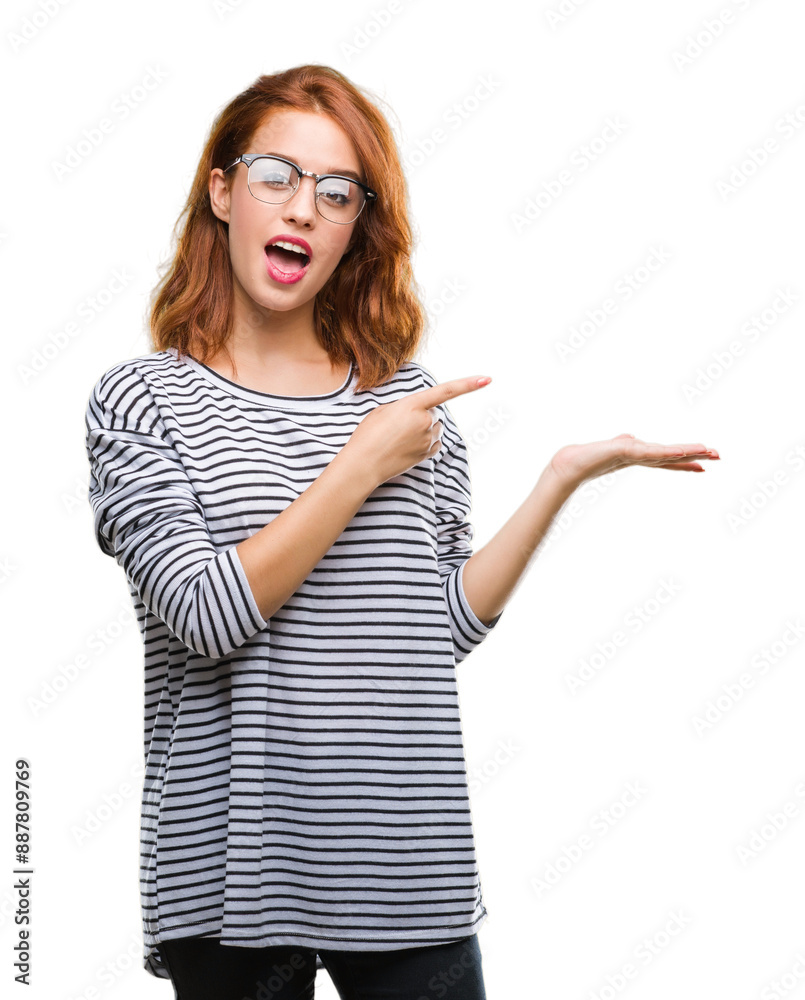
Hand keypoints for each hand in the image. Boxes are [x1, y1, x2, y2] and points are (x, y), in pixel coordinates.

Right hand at [344, 375, 491, 486]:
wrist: (363, 464)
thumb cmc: (368, 435)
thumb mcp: (383, 411)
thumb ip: (405, 407)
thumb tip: (419, 413)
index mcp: (413, 405)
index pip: (446, 391)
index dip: (468, 384)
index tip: (487, 379)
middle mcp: (425, 422)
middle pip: (433, 412)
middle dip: (421, 415)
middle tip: (397, 426)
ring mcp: (428, 439)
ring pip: (434, 428)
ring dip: (423, 429)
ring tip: (399, 437)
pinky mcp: (428, 454)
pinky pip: (434, 442)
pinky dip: (425, 442)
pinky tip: (406, 447)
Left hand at [549, 433, 720, 488]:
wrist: (569, 465)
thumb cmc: (586, 457)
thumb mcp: (611, 447)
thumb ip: (624, 443)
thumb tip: (631, 438)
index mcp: (638, 457)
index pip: (667, 458)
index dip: (686, 461)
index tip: (705, 464)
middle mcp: (639, 457)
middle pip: (673, 456)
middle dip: (696, 456)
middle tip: (719, 456)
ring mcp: (634, 455)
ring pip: (667, 454)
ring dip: (688, 452)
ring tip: (709, 452)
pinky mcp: (625, 451)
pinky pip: (651, 452)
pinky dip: (667, 452)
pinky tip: (680, 452)